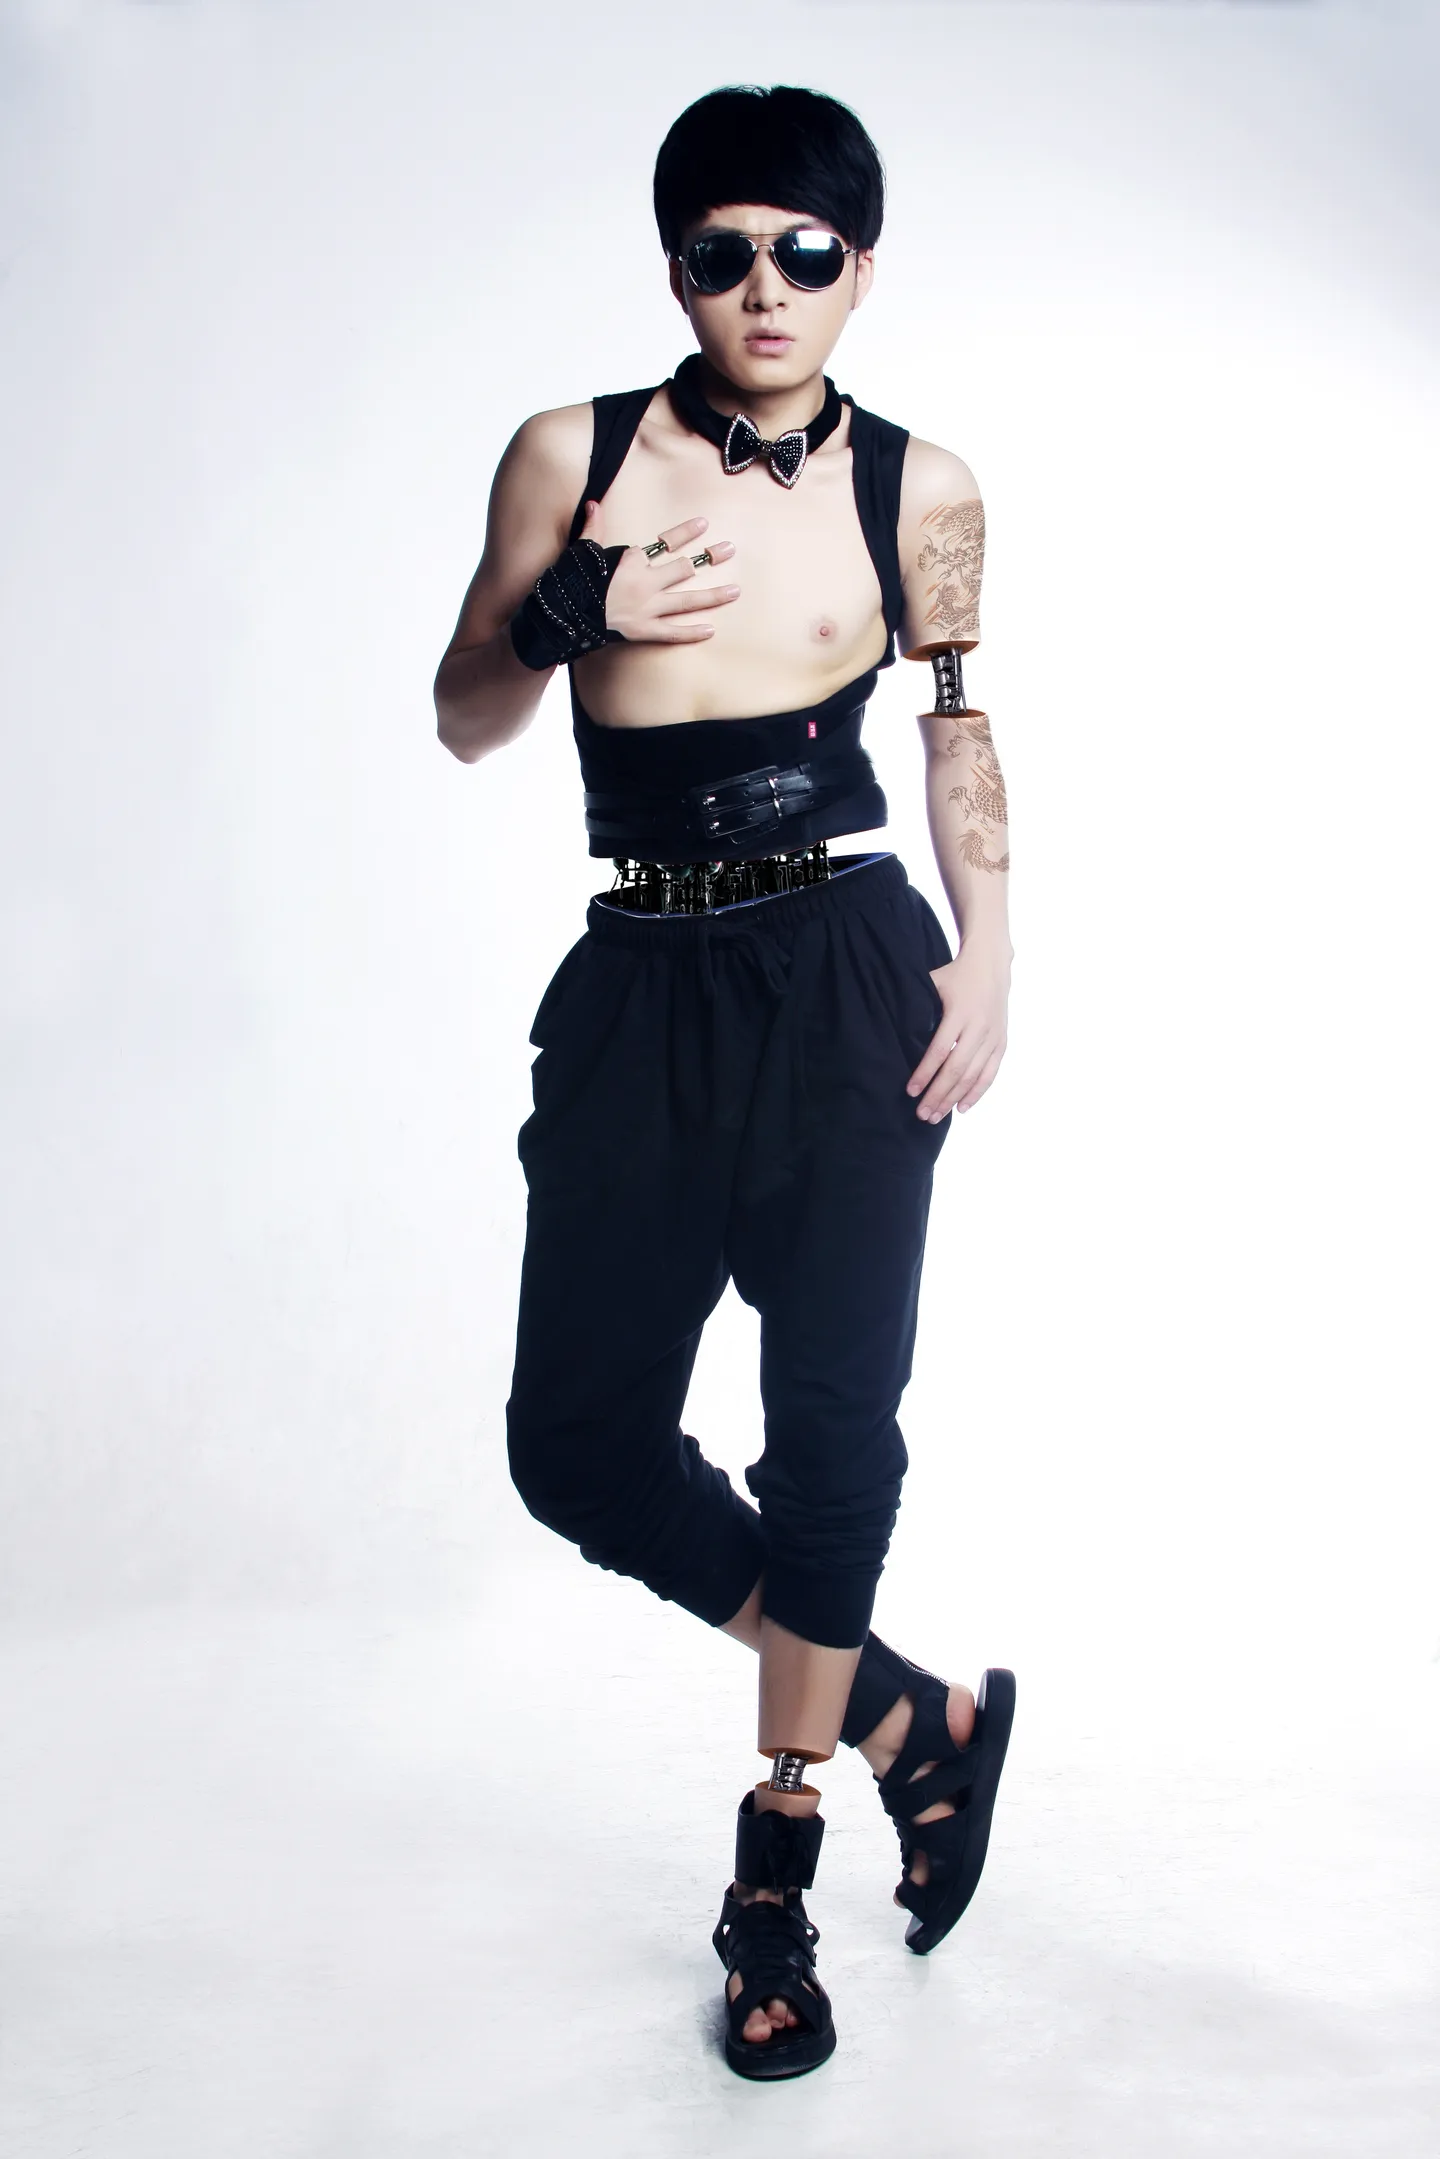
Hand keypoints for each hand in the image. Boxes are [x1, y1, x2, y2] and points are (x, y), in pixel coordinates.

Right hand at [579, 501, 739, 644]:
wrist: (563, 616)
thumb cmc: (572, 581)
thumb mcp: (582, 551)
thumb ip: (593, 527)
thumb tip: (593, 503)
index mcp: (632, 560)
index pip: (664, 542)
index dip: (686, 532)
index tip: (704, 524)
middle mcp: (645, 582)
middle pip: (684, 568)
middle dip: (710, 557)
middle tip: (731, 550)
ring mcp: (647, 608)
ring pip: (687, 601)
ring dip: (713, 595)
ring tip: (735, 590)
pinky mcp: (643, 631)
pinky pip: (672, 633)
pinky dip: (691, 633)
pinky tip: (710, 630)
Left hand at [906, 941, 1009, 1119]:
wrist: (991, 966)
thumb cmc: (954, 976)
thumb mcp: (932, 983)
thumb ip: (917, 1006)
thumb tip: (892, 1030)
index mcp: (959, 1013)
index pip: (940, 1050)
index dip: (925, 1073)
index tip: (911, 1091)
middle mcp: (979, 1027)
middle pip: (957, 1069)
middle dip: (938, 1094)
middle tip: (922, 1114)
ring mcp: (993, 1037)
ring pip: (973, 1075)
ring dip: (954, 1099)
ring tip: (936, 1116)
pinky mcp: (1001, 1042)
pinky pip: (990, 1073)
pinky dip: (977, 1093)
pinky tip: (961, 1108)